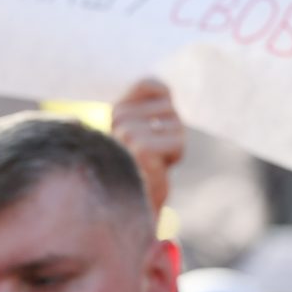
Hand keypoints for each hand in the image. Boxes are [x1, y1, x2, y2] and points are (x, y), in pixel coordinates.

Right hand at [112, 78, 183, 216]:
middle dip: (170, 131)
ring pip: (176, 125)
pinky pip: (177, 143)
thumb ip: (147, 106)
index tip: (150, 130)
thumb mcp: (140, 129)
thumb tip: (160, 86)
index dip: (162, 107)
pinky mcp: (141, 148)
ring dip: (173, 145)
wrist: (127, 207)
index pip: (152, 84)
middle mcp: (117, 118)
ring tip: (151, 162)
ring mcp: (127, 132)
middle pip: (169, 108)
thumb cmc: (138, 167)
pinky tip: (155, 169)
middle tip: (150, 153)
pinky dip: (173, 157)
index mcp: (114, 110)